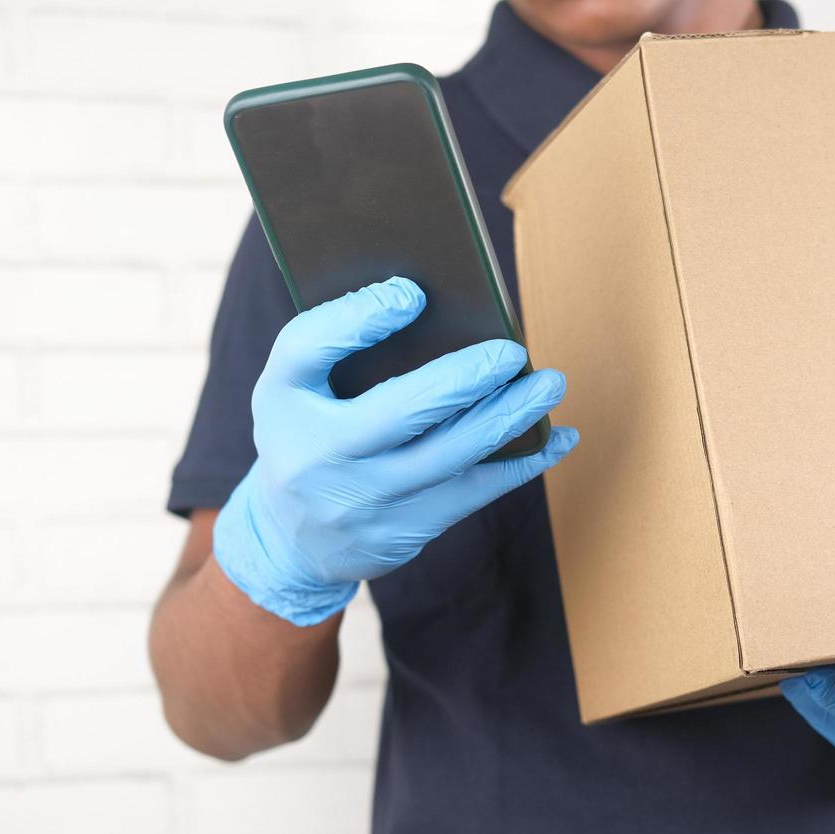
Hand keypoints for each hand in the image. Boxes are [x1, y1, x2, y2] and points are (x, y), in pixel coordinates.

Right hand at [213, 276, 576, 625]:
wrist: (292, 539)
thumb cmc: (307, 434)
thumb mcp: (297, 386)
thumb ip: (342, 341)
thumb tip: (431, 301)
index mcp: (280, 398)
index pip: (308, 347)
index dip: (359, 317)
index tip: (414, 293)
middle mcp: (313, 455)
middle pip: (398, 411)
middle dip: (465, 379)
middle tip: (514, 351)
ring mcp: (360, 501)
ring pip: (449, 456)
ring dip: (508, 418)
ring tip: (549, 386)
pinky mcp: (401, 532)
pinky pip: (472, 494)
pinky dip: (519, 464)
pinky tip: (554, 439)